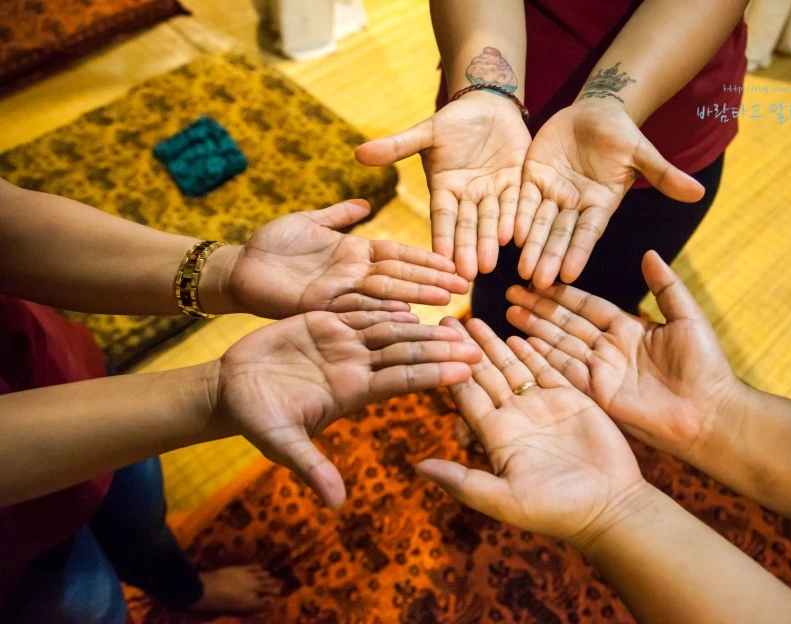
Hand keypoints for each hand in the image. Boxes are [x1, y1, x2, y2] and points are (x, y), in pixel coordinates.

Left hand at [205, 200, 469, 317]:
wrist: (238, 269)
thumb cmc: (271, 245)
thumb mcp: (308, 221)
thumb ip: (338, 215)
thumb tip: (365, 204)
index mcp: (353, 253)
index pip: (398, 254)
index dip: (425, 257)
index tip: (452, 259)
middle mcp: (352, 275)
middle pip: (399, 276)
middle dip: (431, 280)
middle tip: (465, 285)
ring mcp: (339, 292)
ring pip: (384, 294)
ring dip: (415, 297)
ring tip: (446, 301)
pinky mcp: (320, 307)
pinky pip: (356, 309)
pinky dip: (381, 312)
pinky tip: (407, 316)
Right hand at [215, 310, 481, 507]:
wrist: (230, 389)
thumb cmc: (256, 419)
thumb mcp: (282, 445)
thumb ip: (311, 468)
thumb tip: (337, 504)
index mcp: (352, 392)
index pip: (402, 379)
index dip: (433, 373)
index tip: (466, 370)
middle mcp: (355, 366)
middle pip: (406, 353)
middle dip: (441, 348)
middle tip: (477, 344)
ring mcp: (341, 343)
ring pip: (389, 329)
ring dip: (422, 325)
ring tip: (455, 318)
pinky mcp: (323, 321)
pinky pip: (359, 310)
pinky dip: (383, 303)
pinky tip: (409, 299)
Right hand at [356, 91, 531, 279]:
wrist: (490, 105)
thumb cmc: (454, 119)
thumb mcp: (426, 132)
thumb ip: (397, 146)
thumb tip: (358, 153)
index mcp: (444, 189)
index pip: (442, 217)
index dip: (442, 238)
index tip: (440, 260)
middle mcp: (468, 197)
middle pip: (467, 226)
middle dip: (467, 249)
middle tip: (467, 275)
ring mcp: (493, 192)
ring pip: (492, 220)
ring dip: (490, 242)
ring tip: (488, 264)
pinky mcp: (517, 184)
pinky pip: (516, 203)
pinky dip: (515, 219)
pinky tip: (514, 236)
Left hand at [416, 317, 643, 548]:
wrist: (610, 507)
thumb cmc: (556, 510)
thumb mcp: (504, 499)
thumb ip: (462, 481)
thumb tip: (418, 467)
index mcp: (496, 436)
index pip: (466, 395)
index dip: (448, 369)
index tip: (431, 344)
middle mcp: (515, 417)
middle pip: (484, 374)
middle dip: (465, 347)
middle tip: (447, 319)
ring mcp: (542, 406)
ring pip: (512, 367)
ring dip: (493, 343)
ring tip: (474, 318)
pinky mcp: (571, 399)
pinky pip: (546, 369)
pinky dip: (531, 351)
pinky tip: (515, 332)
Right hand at [505, 250, 737, 460]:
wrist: (710, 413)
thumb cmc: (705, 366)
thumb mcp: (687, 318)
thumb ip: (665, 287)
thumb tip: (649, 253)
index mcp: (628, 329)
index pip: (586, 306)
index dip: (562, 293)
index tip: (537, 278)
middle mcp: (609, 349)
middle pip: (565, 323)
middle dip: (538, 308)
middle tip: (510, 293)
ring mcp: (601, 372)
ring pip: (560, 345)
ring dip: (534, 330)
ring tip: (508, 313)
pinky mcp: (598, 394)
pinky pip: (565, 372)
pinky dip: (544, 359)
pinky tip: (523, 344)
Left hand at [515, 99, 704, 288]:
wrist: (594, 111)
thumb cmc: (621, 133)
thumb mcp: (641, 152)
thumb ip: (663, 175)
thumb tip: (698, 193)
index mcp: (600, 204)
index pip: (587, 233)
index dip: (577, 252)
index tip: (568, 275)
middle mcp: (575, 206)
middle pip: (560, 235)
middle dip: (549, 258)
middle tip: (538, 283)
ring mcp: (553, 194)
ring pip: (538, 224)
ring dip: (530, 246)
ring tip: (521, 270)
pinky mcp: (533, 179)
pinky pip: (523, 201)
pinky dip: (515, 217)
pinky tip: (506, 236)